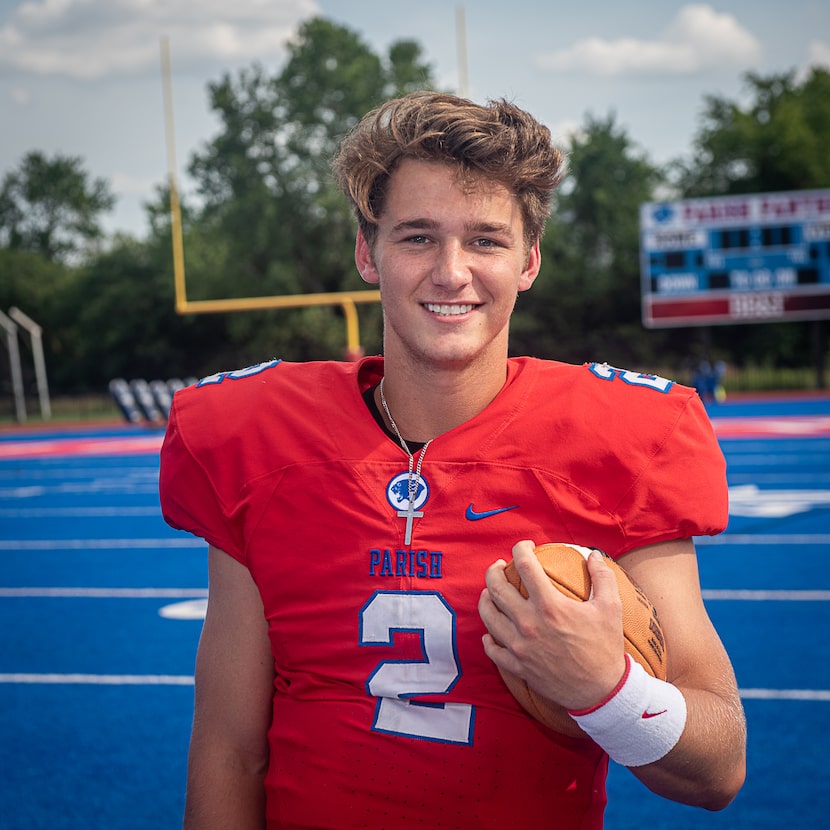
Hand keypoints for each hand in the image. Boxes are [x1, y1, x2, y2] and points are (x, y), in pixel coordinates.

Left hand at [478, 539, 626, 710]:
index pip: (526, 566)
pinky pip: (493, 649)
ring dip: (485, 599)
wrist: (601, 691)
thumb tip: (593, 554)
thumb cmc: (606, 647)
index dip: (521, 549)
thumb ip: (602, 576)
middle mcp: (529, 623)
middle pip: (497, 588)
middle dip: (495, 570)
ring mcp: (519, 646)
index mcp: (550, 606)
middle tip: (500, 566)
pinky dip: (488, 638)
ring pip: (489, 615)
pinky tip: (490, 631)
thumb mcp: (611, 608)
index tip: (525, 546)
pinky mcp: (517, 666)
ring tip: (490, 592)